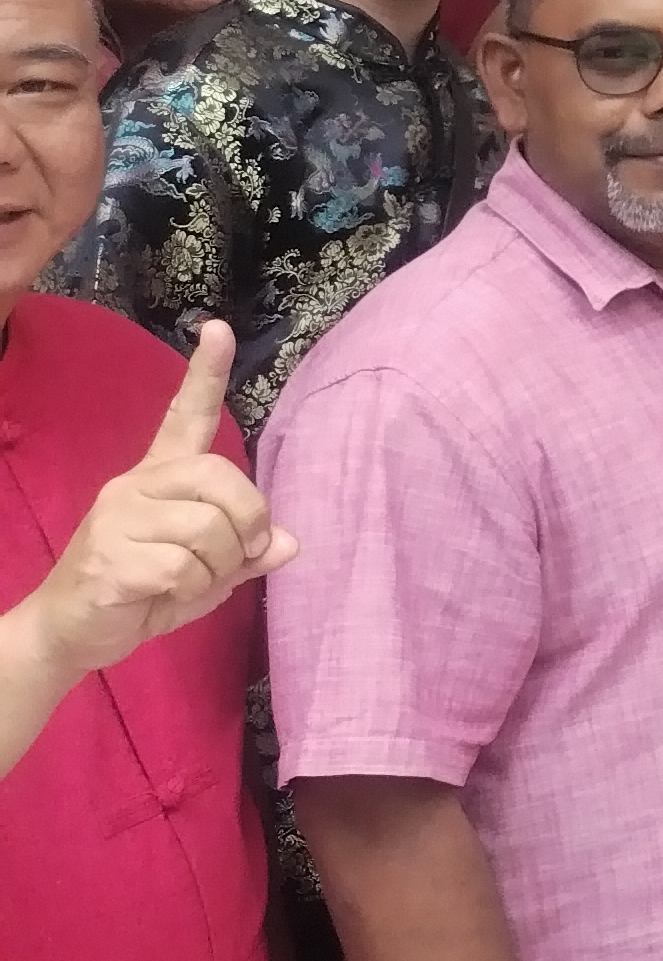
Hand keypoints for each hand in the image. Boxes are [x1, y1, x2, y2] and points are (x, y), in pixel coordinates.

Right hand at [9, 321, 293, 680]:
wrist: (74, 633)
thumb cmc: (145, 594)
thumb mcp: (208, 573)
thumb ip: (246, 553)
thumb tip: (290, 544)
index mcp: (161, 477)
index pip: (185, 415)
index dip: (205, 373)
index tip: (218, 328)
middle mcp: (136, 484)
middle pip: (221, 476)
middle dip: (249, 522)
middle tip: (242, 555)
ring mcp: (118, 516)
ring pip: (208, 527)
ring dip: (220, 567)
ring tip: (193, 582)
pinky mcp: (108, 554)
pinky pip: (183, 566)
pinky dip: (192, 590)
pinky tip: (166, 596)